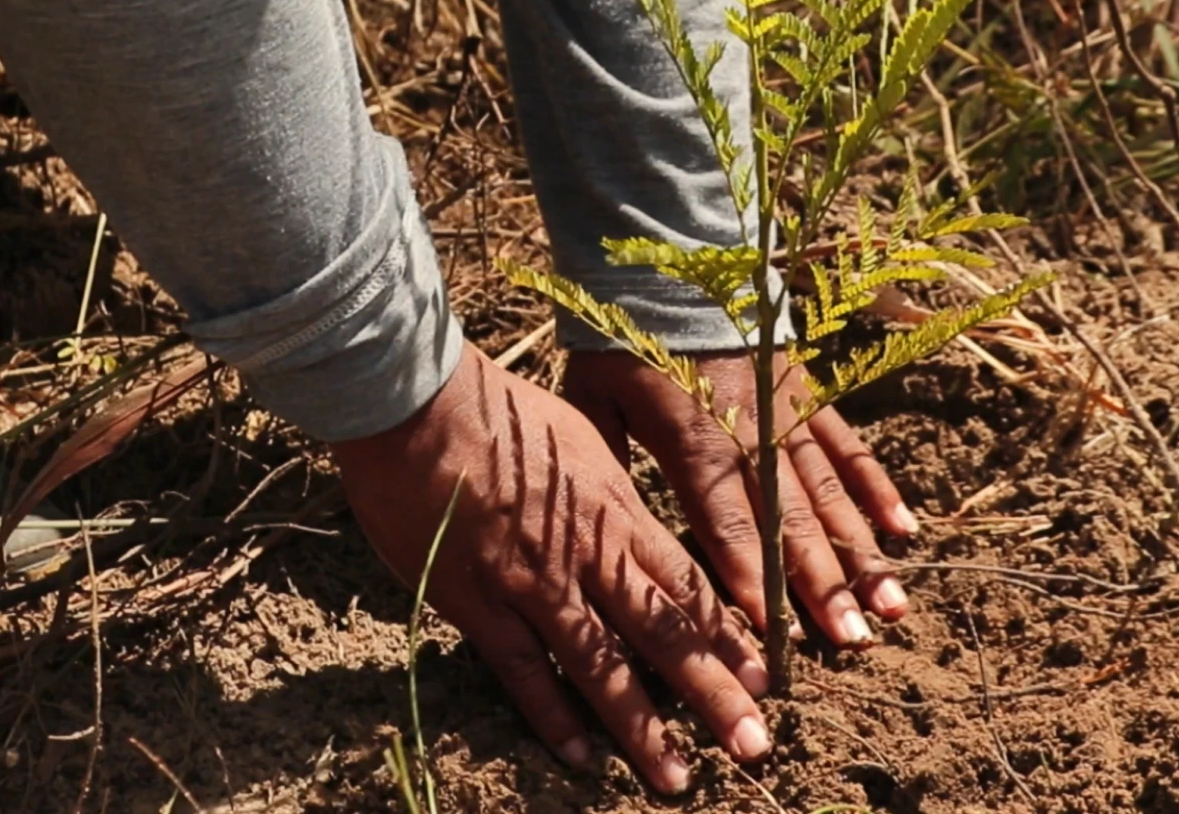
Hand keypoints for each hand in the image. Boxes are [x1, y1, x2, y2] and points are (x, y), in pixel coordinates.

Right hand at [330, 344, 771, 793]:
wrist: (416, 403)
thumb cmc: (494, 408)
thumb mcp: (577, 436)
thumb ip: (610, 491)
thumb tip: (634, 524)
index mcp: (613, 509)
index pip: (685, 585)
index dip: (726, 636)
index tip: (762, 679)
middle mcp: (584, 554)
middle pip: (662, 634)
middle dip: (713, 694)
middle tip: (754, 746)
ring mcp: (531, 583)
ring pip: (600, 665)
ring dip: (642, 727)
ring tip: (677, 778)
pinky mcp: (476, 601)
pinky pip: (522, 671)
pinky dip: (552, 717)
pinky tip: (580, 757)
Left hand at [563, 350, 916, 648]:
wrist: (670, 253)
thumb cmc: (620, 336)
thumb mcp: (594, 400)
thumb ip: (609, 465)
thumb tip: (608, 533)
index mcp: (692, 437)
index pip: (725, 520)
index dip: (749, 577)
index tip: (774, 632)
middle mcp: (750, 430)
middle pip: (791, 519)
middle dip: (822, 585)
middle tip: (851, 642)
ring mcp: (787, 411)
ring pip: (830, 492)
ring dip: (861, 552)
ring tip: (889, 608)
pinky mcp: (809, 392)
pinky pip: (850, 445)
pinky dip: (877, 489)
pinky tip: (905, 532)